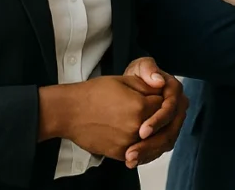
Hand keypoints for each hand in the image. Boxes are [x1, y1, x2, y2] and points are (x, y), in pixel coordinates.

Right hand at [40, 75, 163, 160]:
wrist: (70, 112)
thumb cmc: (94, 94)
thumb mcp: (124, 80)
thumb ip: (147, 86)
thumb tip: (162, 89)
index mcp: (140, 107)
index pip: (165, 105)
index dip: (160, 99)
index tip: (155, 97)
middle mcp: (137, 127)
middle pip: (161, 125)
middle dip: (159, 117)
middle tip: (153, 112)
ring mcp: (128, 143)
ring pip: (152, 140)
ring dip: (153, 133)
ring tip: (145, 123)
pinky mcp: (119, 154)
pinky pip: (139, 151)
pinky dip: (141, 144)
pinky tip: (135, 135)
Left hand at [122, 59, 188, 167]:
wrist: (131, 89)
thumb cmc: (137, 75)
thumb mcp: (140, 66)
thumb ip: (148, 69)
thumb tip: (158, 81)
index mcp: (175, 91)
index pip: (170, 109)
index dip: (157, 121)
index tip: (142, 131)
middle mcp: (178, 108)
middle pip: (170, 130)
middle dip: (151, 143)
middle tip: (131, 152)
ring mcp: (173, 122)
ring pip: (166, 142)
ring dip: (148, 153)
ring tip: (129, 159)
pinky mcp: (165, 132)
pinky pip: (160, 147)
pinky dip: (147, 155)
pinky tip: (132, 161)